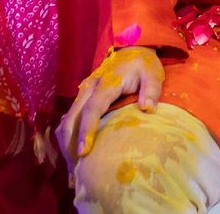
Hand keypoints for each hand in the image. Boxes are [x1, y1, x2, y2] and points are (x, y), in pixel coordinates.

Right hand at [58, 47, 164, 162]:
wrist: (132, 48)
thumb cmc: (143, 63)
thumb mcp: (153, 72)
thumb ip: (151, 89)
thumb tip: (147, 109)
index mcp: (106, 83)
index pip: (92, 109)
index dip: (86, 131)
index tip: (84, 152)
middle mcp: (89, 88)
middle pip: (72, 118)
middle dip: (70, 144)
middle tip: (76, 170)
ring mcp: (83, 92)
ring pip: (66, 120)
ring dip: (66, 143)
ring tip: (73, 169)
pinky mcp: (82, 98)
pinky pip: (69, 119)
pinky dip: (68, 137)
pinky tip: (73, 155)